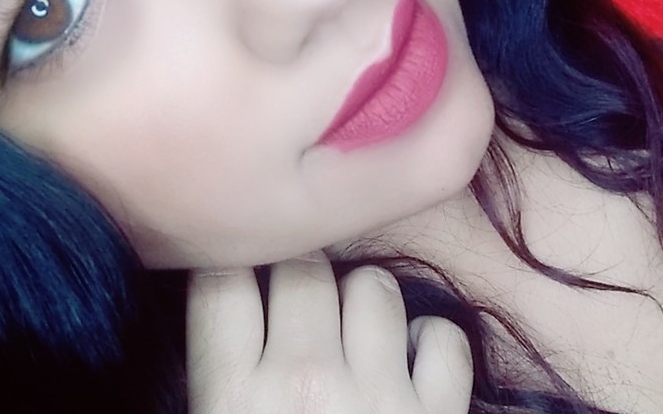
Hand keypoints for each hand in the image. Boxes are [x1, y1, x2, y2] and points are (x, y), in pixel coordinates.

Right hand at [186, 253, 473, 413]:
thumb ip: (220, 374)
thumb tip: (229, 308)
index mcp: (231, 397)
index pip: (220, 279)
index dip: (231, 266)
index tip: (241, 273)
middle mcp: (304, 382)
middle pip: (301, 267)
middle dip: (300, 276)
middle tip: (302, 305)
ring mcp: (378, 396)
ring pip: (373, 285)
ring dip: (364, 301)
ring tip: (356, 336)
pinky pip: (442, 335)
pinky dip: (430, 344)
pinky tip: (411, 366)